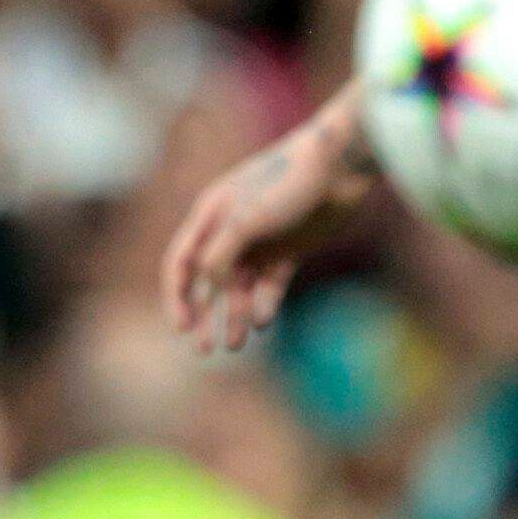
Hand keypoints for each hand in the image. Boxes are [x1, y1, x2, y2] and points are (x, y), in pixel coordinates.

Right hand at [158, 94, 373, 356]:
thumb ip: (221, 254)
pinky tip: (264, 320)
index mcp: (211, 216)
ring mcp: (261, 242)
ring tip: (236, 344)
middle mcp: (231, 231)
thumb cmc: (288, 184)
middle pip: (208, 281)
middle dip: (202, 316)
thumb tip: (206, 285)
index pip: (182, 262)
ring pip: (240, 288)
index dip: (176, 296)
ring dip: (235, 315)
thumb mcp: (247, 219)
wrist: (340, 167)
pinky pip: (270, 285)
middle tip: (203, 350)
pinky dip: (265, 303)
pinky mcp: (289, 250)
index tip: (181, 328)